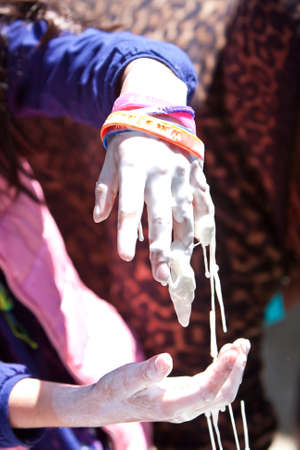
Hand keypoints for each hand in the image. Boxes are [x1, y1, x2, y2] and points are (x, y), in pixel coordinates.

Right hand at [9, 339, 248, 427]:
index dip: (223, 373)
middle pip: (221, 395)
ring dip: (232, 369)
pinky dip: (221, 368)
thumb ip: (146, 372)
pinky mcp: (184, 394)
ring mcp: (186, 402)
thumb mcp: (126, 378)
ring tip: (242, 344)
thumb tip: (166, 360)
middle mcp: (184, 408)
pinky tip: (226, 353)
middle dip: (235, 371)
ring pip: (219, 391)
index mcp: (172, 406)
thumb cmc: (114, 390)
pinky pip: (210, 384)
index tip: (234, 351)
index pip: (207, 392)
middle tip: (243, 345)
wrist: (106, 405)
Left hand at [93, 132, 212, 323]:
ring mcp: (181, 174)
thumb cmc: (128, 141)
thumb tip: (100, 220)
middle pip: (162, 217)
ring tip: (179, 267)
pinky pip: (202, 202)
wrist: (158, 110)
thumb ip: (105, 189)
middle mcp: (160, 173)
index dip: (127, 233)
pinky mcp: (195, 174)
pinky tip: (201, 243)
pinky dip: (203, 222)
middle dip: (161, 250)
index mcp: (134, 168)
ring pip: (185, 214)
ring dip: (183, 243)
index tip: (126, 258)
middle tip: (160, 277)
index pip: (130, 207)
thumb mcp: (109, 159)